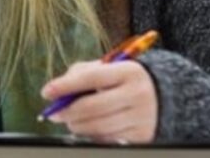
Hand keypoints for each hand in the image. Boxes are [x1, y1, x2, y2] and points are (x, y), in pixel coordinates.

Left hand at [41, 60, 157, 142]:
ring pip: (97, 127)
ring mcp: (141, 117)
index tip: (46, 92)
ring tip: (70, 121)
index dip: (64, 86)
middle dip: (66, 112)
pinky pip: (107, 139)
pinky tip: (88, 128)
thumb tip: (56, 90)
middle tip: (53, 113)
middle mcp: (137, 94)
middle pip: (91, 107)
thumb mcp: (108, 68)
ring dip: (76, 126)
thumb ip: (81, 74)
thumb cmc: (124, 80)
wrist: (163, 96)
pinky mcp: (142, 136)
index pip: (89, 78)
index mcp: (128, 71)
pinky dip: (91, 135)